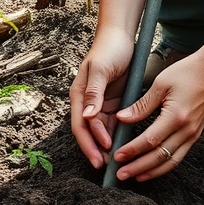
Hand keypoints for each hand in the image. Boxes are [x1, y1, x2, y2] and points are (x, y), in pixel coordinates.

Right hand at [69, 30, 134, 168]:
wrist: (121, 36)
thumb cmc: (109, 50)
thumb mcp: (100, 69)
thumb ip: (93, 93)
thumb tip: (86, 116)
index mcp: (79, 95)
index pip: (80, 126)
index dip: (88, 144)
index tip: (99, 158)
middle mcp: (87, 103)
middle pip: (89, 133)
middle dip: (96, 150)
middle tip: (107, 168)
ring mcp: (100, 104)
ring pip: (101, 132)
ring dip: (107, 147)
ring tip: (117, 163)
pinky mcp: (113, 103)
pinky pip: (113, 124)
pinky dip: (117, 136)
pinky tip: (124, 147)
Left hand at [109, 53, 203, 181]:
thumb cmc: (187, 72)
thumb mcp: (160, 84)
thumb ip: (141, 105)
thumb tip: (121, 119)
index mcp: (176, 116)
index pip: (150, 140)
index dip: (132, 150)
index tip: (117, 156)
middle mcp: (186, 129)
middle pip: (160, 156)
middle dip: (138, 167)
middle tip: (120, 174)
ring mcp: (192, 134)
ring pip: (170, 161)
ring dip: (151, 172)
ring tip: (134, 177)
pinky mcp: (194, 135)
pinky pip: (178, 156)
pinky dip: (164, 166)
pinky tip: (151, 169)